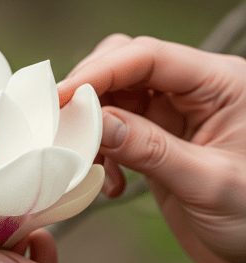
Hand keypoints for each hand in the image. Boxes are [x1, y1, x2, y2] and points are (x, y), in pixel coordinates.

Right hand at [58, 35, 245, 262]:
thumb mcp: (206, 183)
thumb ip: (150, 150)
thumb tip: (97, 123)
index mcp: (221, 86)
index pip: (150, 58)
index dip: (101, 72)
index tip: (63, 97)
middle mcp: (194, 93)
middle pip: (125, 69)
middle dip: (90, 96)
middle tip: (66, 126)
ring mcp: (171, 117)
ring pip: (115, 101)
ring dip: (92, 129)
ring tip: (90, 163)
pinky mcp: (155, 142)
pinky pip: (115, 132)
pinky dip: (101, 153)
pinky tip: (110, 183)